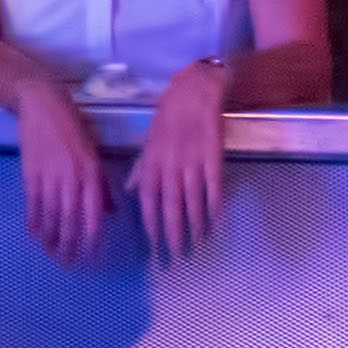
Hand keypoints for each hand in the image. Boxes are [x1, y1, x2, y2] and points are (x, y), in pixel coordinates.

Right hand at [8, 81, 117, 263]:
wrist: (42, 103)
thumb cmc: (72, 127)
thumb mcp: (93, 154)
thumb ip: (100, 186)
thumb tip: (110, 213)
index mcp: (91, 173)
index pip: (93, 214)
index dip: (92, 239)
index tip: (92, 258)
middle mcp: (72, 177)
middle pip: (70, 220)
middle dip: (70, 245)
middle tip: (68, 264)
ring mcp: (50, 175)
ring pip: (51, 215)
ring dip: (50, 237)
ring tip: (51, 253)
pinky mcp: (30, 171)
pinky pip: (32, 202)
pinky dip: (33, 220)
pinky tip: (33, 234)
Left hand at [133, 81, 235, 259]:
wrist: (194, 90)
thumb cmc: (169, 115)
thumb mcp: (148, 141)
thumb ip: (141, 168)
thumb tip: (131, 191)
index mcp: (151, 162)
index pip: (148, 200)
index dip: (151, 225)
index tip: (154, 246)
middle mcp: (169, 165)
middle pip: (170, 207)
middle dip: (173, 234)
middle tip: (176, 257)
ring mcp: (192, 162)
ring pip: (192, 201)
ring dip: (195, 226)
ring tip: (197, 245)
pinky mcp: (213, 157)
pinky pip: (213, 187)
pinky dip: (215, 205)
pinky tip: (216, 221)